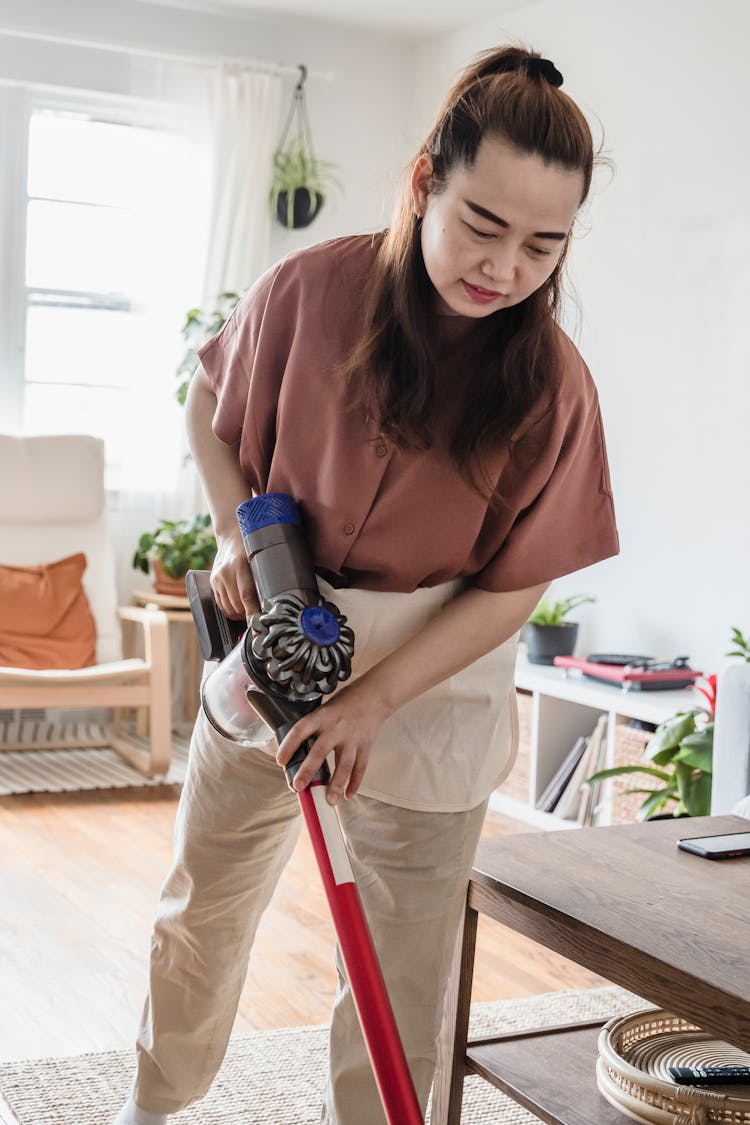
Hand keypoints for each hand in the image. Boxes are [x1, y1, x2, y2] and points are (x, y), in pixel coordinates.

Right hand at [210, 527, 258, 622]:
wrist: (232, 535)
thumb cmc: (252, 547)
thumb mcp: (261, 558)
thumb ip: (266, 577)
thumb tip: (275, 601)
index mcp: (239, 564)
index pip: (246, 595)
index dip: (252, 613)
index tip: (259, 625)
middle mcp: (225, 572)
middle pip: (237, 605)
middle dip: (248, 615)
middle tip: (260, 618)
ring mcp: (217, 577)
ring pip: (228, 608)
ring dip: (239, 615)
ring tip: (250, 612)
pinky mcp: (212, 582)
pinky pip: (221, 604)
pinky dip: (230, 611)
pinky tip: (239, 608)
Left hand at [276, 679, 391, 804]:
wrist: (374, 696)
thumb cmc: (344, 703)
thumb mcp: (324, 709)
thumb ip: (313, 728)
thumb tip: (296, 753)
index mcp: (321, 717)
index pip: (301, 730)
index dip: (288, 745)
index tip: (280, 761)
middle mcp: (336, 728)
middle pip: (320, 751)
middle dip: (308, 770)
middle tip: (299, 786)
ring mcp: (352, 738)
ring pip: (344, 764)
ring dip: (337, 784)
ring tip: (329, 800)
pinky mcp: (365, 746)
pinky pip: (360, 767)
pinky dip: (355, 783)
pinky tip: (348, 795)